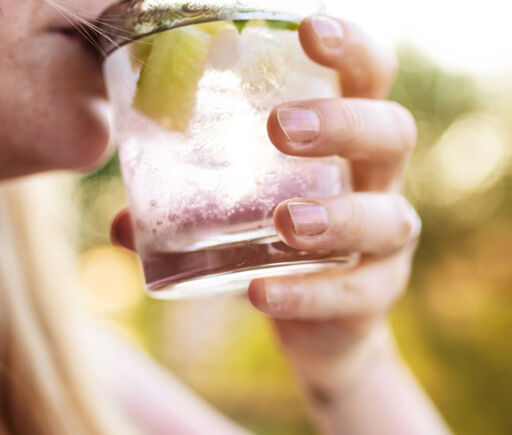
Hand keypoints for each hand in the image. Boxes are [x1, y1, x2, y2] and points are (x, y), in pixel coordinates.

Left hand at [111, 16, 418, 400]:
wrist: (319, 327)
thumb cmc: (275, 242)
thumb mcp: (235, 207)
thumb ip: (184, 202)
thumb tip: (118, 220)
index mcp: (349, 136)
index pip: (370, 75)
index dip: (352, 47)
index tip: (309, 30)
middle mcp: (378, 180)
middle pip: (393, 132)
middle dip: (343, 124)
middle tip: (279, 127)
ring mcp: (387, 241)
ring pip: (387, 218)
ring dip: (336, 216)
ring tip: (285, 221)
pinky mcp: (377, 296)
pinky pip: (355, 293)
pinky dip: (307, 293)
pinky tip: (260, 293)